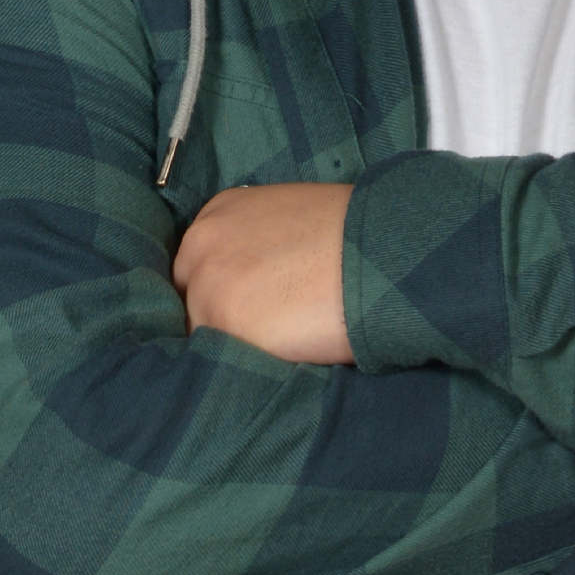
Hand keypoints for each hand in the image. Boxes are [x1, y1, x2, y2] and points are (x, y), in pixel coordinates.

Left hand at [172, 182, 354, 361]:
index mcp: (220, 212)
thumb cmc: (355, 236)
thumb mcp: (294, 219)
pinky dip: (245, 363)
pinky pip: (220, 356)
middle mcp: (202, 243)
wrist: (381, 252)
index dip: (228, 291)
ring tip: (282, 345)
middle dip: (221, 317)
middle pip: (192, 298)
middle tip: (266, 332)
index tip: (253, 307)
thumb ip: (262, 245)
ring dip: (234, 345)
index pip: (202, 265)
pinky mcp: (221, 324)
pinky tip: (281, 356)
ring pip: (203, 332)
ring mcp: (207, 284)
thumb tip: (261, 281)